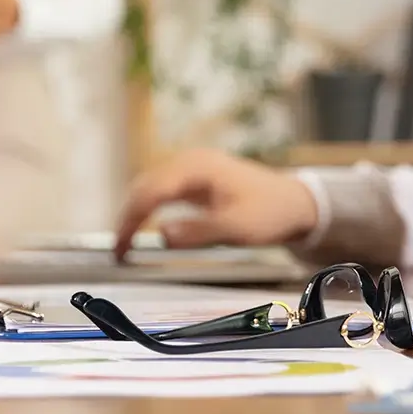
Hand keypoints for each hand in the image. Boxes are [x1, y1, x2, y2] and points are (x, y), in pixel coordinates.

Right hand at [113, 149, 319, 257]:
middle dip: (127, 216)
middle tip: (117, 251)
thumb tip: (161, 236)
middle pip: (145, 185)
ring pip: (150, 186)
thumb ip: (199, 232)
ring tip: (124, 243)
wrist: (294, 202)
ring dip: (135, 212)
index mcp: (198, 168)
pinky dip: (148, 208)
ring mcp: (192, 168)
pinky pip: (162, 190)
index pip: (151, 191)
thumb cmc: (270, 212)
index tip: (120, 248)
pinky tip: (142, 227)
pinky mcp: (196, 178)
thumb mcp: (237, 228)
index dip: (131, 219)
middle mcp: (191, 162)